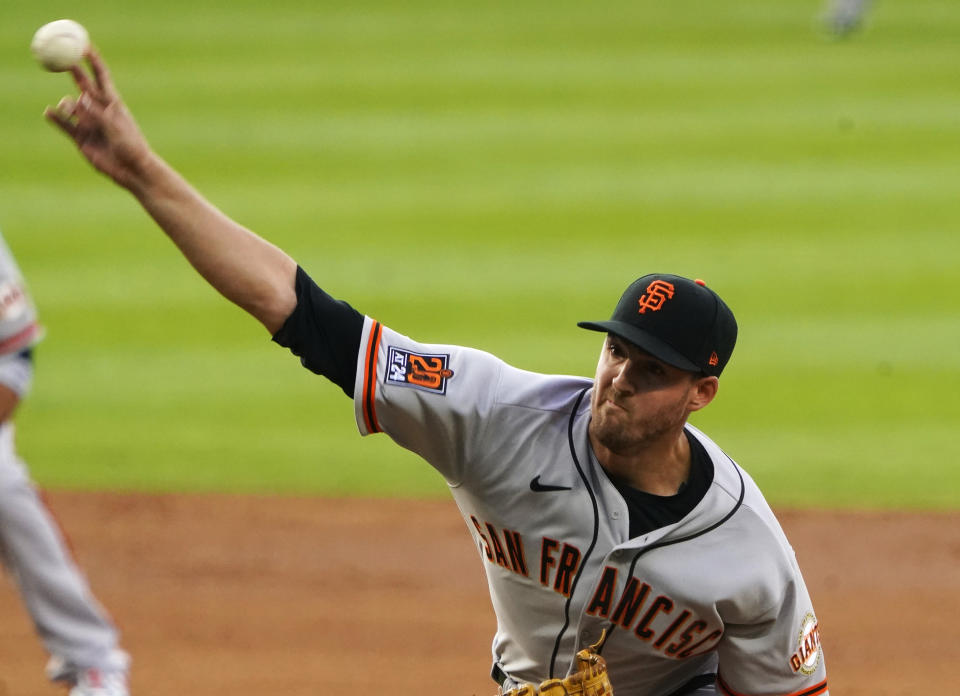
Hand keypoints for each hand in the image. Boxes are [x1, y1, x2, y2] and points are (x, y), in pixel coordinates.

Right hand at [45, 47, 152, 190]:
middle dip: (72, 71)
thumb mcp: (116, 127)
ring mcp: (88, 123)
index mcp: (113, 103)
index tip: (83, 46)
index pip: (101, 76)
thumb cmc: (131, 147)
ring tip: (69, 112)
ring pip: (70, 105)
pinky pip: (63, 124)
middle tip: (59, 60)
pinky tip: (50, 113)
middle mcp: (98, 110)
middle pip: (82, 84)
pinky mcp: (80, 137)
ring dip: (65, 105)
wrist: (132, 170)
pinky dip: (55, 117)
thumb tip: (80, 98)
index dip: (92, 60)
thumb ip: (98, 113)